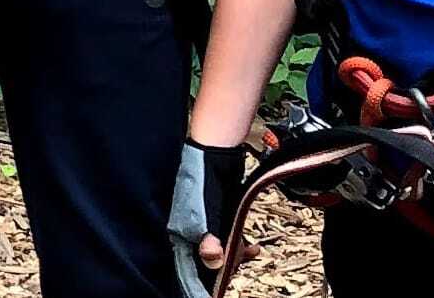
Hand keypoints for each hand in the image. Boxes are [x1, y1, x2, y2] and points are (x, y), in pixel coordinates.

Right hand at [167, 141, 246, 293]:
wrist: (214, 149)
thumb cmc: (202, 176)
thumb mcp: (207, 212)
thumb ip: (210, 240)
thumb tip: (213, 262)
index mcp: (181, 234)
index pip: (189, 268)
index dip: (200, 284)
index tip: (211, 295)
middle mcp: (189, 232)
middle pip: (206, 263)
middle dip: (224, 268)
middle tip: (240, 265)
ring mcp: (203, 225)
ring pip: (219, 252)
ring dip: (235, 257)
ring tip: (251, 254)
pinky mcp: (215, 218)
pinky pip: (227, 240)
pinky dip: (240, 246)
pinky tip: (253, 247)